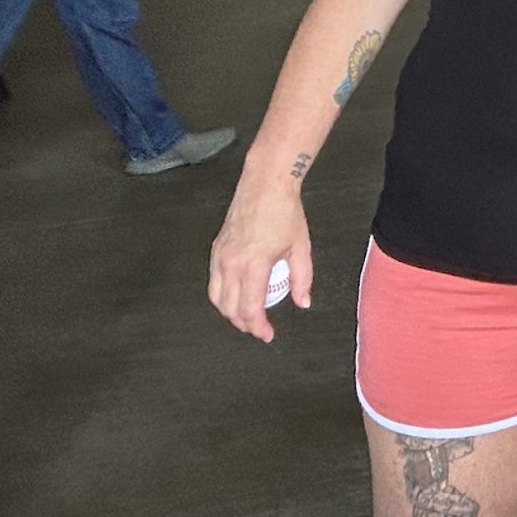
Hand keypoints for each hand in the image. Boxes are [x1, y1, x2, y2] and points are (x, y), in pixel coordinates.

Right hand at [209, 163, 311, 343]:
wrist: (266, 183)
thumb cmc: (284, 211)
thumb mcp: (300, 248)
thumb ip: (302, 279)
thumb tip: (303, 302)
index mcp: (254, 264)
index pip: (250, 309)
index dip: (258, 327)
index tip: (268, 333)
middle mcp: (232, 262)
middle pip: (229, 309)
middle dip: (244, 324)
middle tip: (259, 327)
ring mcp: (221, 255)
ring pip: (216, 297)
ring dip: (230, 312)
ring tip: (246, 315)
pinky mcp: (216, 248)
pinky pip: (213, 281)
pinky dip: (222, 295)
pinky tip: (236, 295)